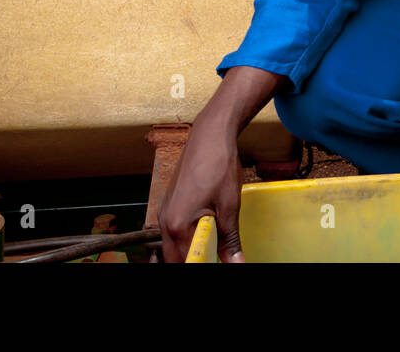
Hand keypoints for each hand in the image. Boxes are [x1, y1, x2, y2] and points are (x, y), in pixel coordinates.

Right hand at [157, 66, 284, 262]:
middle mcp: (164, 220)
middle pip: (174, 257)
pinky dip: (187, 236)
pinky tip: (206, 228)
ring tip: (212, 244)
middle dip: (194, 259)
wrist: (210, 135)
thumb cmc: (218, 165)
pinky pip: (174, 229)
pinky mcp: (169, 203)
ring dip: (191, 249)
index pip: (184, 263)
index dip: (201, 264)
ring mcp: (164, 210)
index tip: (217, 261)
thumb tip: (236, 262)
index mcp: (176, 225)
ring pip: (172, 244)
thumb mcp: (230, 207)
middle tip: (216, 256)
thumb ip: (229, 240)